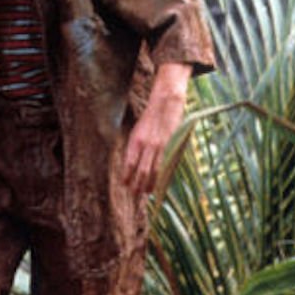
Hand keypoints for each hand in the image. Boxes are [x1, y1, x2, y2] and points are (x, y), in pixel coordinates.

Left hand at [121, 63, 190, 197]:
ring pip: (153, 170)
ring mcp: (159, 145)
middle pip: (140, 170)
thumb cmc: (151, 115)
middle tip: (134, 194)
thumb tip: (134, 161)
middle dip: (137, 184)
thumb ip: (137, 145)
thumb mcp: (139, 129)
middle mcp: (145, 144)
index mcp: (135, 139)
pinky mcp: (170, 145)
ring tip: (146, 193)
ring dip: (149, 184)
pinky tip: (160, 182)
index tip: (124, 184)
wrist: (166, 100)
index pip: (129, 163)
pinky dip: (161, 175)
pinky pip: (165, 164)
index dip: (126, 175)